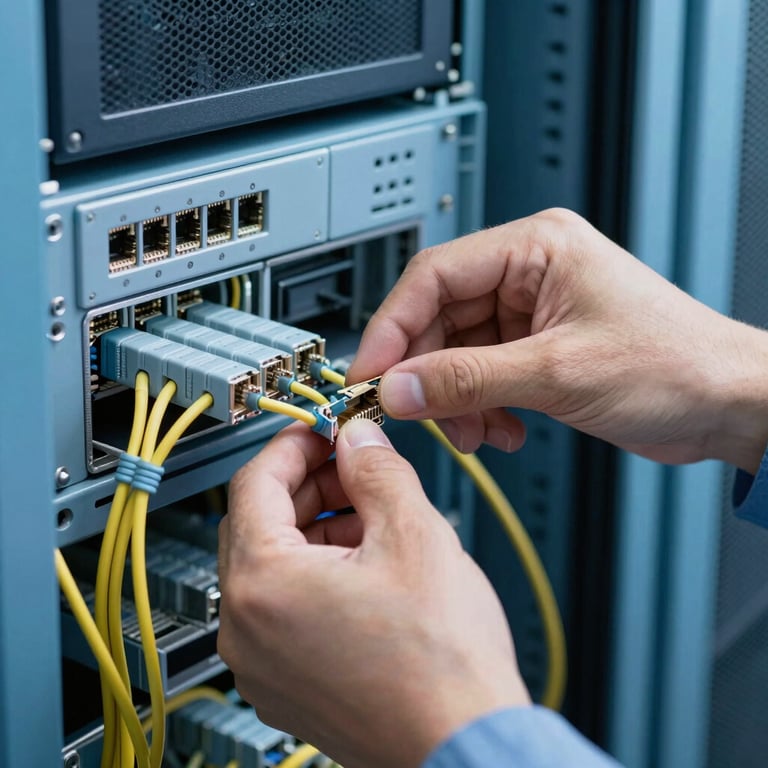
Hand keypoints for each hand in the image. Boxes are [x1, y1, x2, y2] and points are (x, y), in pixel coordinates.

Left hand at [218, 419, 529, 767]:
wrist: (464, 746)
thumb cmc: (441, 665)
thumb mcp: (414, 534)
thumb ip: (376, 471)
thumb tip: (357, 441)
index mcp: (264, 585)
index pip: (256, 482)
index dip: (294, 444)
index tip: (323, 430)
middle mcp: (247, 630)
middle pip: (260, 524)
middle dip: (308, 486)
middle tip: (355, 467)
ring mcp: (263, 665)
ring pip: (273, 567)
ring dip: (316, 529)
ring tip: (371, 515)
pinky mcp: (286, 685)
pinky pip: (285, 609)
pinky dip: (316, 574)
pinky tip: (366, 565)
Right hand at [348, 208, 767, 472]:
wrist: (729, 405)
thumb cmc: (677, 365)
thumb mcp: (558, 372)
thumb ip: (467, 379)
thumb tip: (399, 387)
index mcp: (535, 248)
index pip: (433, 277)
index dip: (393, 328)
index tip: (370, 375)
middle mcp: (528, 274)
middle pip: (439, 319)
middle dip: (428, 375)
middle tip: (415, 414)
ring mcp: (532, 314)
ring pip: (456, 355)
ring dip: (456, 400)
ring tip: (476, 433)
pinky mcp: (537, 350)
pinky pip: (481, 377)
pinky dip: (481, 409)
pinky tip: (504, 432)